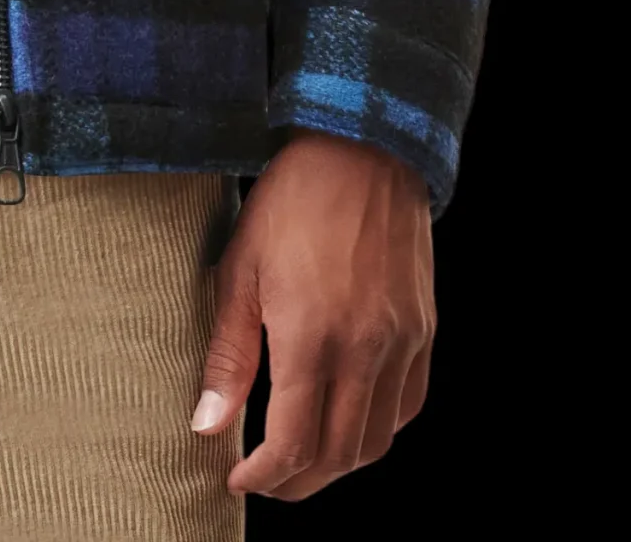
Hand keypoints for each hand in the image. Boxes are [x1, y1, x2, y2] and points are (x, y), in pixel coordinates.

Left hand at [192, 130, 434, 500]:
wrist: (361, 148)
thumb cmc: (292, 200)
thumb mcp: (240, 268)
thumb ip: (227, 356)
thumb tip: (208, 425)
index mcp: (312, 337)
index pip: (292, 444)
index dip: (264, 476)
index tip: (239, 478)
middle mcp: (364, 349)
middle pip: (338, 455)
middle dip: (298, 482)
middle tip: (267, 479)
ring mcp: (401, 342)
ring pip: (377, 440)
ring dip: (339, 463)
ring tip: (304, 458)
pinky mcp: (422, 330)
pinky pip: (407, 405)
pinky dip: (378, 428)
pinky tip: (349, 419)